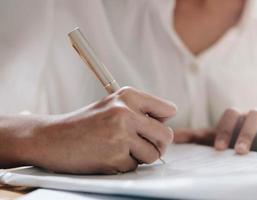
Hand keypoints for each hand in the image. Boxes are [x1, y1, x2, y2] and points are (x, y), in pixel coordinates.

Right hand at [14, 87, 175, 173]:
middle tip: (143, 145)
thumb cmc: (85, 123)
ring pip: (154, 154)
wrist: (51, 138)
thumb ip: (140, 111)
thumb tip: (167, 126)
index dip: (162, 122)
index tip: (151, 128)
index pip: (169, 110)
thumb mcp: (112, 105)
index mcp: (128, 96)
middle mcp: (127, 112)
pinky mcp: (115, 156)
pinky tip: (107, 156)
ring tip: (121, 150)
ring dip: (141, 157)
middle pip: (167, 135)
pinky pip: (134, 166)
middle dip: (158, 144)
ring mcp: (121, 135)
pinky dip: (124, 165)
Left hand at [174, 108, 256, 155]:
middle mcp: (252, 118)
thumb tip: (177, 136)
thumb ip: (195, 135)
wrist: (244, 135)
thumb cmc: (227, 136)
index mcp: (235, 115)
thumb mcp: (210, 136)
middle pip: (251, 118)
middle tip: (239, 151)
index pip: (229, 115)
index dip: (223, 130)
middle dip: (245, 134)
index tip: (218, 148)